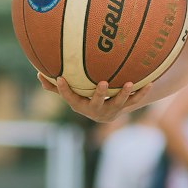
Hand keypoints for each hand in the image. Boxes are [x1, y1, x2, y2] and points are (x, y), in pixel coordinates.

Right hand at [37, 73, 154, 122]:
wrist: (106, 114)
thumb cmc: (84, 99)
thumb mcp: (70, 95)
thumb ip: (56, 87)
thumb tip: (37, 74)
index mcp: (80, 105)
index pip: (70, 98)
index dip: (64, 90)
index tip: (61, 78)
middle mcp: (96, 110)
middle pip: (97, 103)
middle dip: (100, 94)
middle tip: (103, 83)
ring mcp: (112, 110)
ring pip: (119, 103)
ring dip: (125, 94)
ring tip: (131, 83)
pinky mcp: (125, 107)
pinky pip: (135, 101)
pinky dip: (142, 93)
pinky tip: (150, 82)